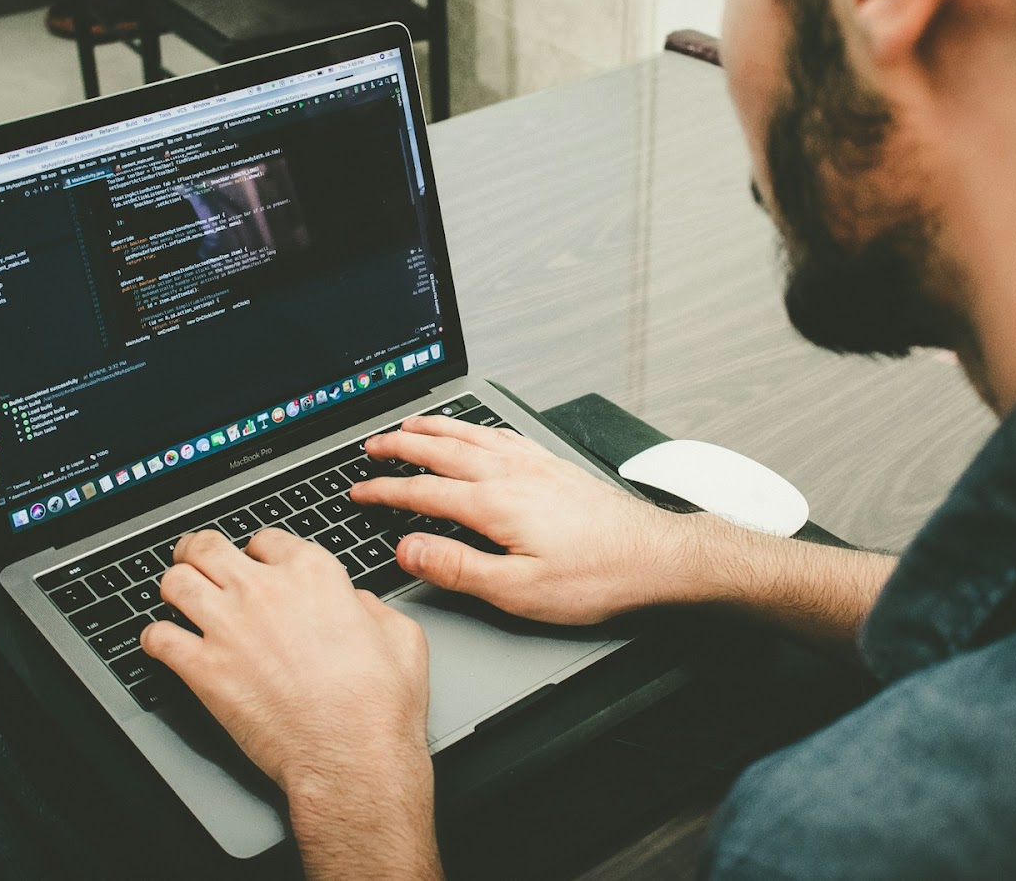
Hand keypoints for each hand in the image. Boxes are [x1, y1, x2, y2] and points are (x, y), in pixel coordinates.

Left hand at [139, 528, 430, 796]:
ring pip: (175, 582)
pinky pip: (156, 637)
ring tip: (175, 596)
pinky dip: (154, 639)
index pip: (265, 539)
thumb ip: (372, 607)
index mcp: (313, 574)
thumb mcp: (401, 636)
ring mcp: (228, 627)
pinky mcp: (203, 669)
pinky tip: (163, 644)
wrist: (351, 757)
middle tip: (195, 560)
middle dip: (198, 552)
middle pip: (207, 547)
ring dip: (173, 586)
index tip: (254, 562)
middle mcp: (264, 590)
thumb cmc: (379, 706)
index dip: (257, 551)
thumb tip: (356, 604)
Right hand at [350, 415, 686, 624]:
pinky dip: (476, 428)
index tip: (358, 491)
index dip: (385, 491)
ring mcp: (536, 465)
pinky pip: (503, 435)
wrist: (657, 558)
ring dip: (435, 428)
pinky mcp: (555, 467)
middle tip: (372, 445)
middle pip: (442, 450)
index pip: (423, 491)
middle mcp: (512, 474)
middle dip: (401, 447)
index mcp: (496, 504)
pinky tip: (476, 432)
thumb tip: (409, 549)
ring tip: (411, 425)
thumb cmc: (597, 578)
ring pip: (472, 435)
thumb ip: (459, 568)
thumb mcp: (519, 591)